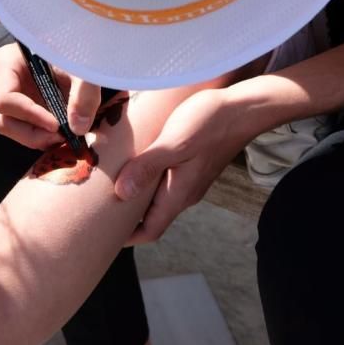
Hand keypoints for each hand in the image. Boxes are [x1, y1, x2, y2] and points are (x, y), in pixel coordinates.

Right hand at [0, 43, 103, 148]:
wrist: (71, 48)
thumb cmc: (72, 49)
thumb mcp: (81, 66)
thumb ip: (84, 93)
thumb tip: (78, 128)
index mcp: (5, 63)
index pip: (5, 99)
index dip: (30, 116)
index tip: (57, 125)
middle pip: (4, 120)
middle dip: (33, 134)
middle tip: (62, 136)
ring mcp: (4, 95)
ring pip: (10, 129)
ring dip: (37, 138)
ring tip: (64, 135)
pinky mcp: (15, 107)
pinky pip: (20, 129)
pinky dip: (40, 135)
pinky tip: (60, 132)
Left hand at [115, 88, 252, 243]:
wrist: (247, 107)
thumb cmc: (210, 122)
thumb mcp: (174, 142)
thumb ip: (148, 167)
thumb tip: (121, 193)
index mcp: (179, 194)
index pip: (151, 230)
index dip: (127, 237)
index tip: (101, 235)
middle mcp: (185, 192)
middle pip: (151, 217)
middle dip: (125, 218)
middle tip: (96, 210)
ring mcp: (190, 179)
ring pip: (157, 198)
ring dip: (134, 196)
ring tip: (106, 186)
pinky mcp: (191, 164)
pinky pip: (163, 181)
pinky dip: (144, 179)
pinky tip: (131, 163)